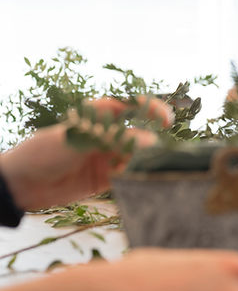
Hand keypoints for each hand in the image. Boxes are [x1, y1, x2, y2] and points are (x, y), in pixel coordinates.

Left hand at [0, 97, 172, 209]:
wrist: (18, 184)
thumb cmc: (42, 152)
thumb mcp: (79, 141)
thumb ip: (114, 140)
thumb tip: (150, 141)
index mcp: (96, 117)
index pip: (128, 106)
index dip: (150, 108)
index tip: (166, 118)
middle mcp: (104, 136)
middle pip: (136, 134)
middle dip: (150, 142)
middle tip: (157, 152)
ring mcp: (104, 157)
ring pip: (134, 157)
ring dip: (142, 162)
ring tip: (146, 169)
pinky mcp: (103, 179)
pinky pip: (126, 176)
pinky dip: (134, 177)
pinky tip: (137, 180)